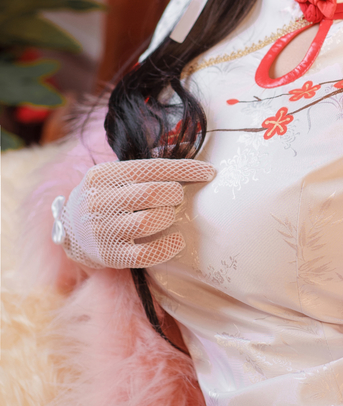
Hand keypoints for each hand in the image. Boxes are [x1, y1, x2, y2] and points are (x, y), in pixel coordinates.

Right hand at [52, 157, 215, 269]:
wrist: (69, 231)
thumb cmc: (106, 198)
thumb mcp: (114, 176)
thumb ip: (146, 169)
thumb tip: (192, 150)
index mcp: (104, 175)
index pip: (151, 167)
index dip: (185, 169)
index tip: (210, 172)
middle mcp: (100, 201)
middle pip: (150, 193)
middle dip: (174, 194)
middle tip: (177, 197)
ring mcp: (103, 230)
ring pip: (148, 222)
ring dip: (169, 217)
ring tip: (169, 215)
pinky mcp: (110, 256)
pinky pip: (146, 255)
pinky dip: (168, 247)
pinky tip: (177, 240)